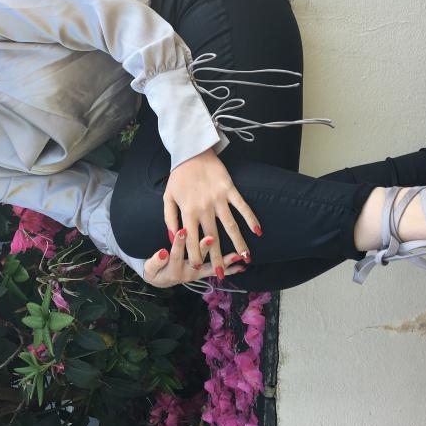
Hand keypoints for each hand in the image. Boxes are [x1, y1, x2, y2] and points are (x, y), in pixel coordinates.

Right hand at [144, 229, 246, 287]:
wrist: (161, 282)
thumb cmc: (155, 271)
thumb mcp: (150, 267)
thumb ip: (155, 261)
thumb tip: (162, 253)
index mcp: (174, 268)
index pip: (176, 253)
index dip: (179, 242)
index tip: (183, 230)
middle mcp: (188, 272)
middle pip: (198, 258)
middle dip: (205, 248)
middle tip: (212, 238)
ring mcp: (198, 273)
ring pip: (212, 266)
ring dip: (225, 261)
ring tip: (237, 256)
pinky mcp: (203, 273)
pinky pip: (218, 272)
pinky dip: (230, 269)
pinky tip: (242, 266)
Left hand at [162, 148, 259, 278]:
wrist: (191, 151)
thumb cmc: (179, 176)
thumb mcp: (168, 197)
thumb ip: (169, 218)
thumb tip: (172, 238)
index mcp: (187, 211)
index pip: (192, 239)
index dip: (195, 254)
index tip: (197, 268)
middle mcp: (204, 207)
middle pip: (212, 237)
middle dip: (216, 257)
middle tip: (220, 273)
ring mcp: (218, 199)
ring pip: (230, 225)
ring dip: (238, 243)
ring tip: (246, 258)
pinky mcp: (229, 189)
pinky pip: (242, 206)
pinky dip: (251, 218)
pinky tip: (258, 231)